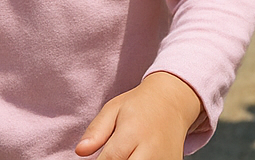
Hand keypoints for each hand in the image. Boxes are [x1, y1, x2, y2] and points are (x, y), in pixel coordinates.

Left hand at [76, 71, 203, 158]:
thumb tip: (81, 151)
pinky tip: (137, 154)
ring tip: (126, 153)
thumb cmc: (140, 105)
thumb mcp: (113, 109)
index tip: (96, 158)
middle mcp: (151, 150)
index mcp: (132, 133)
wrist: (173, 101)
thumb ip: (96, 131)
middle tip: (115, 155)